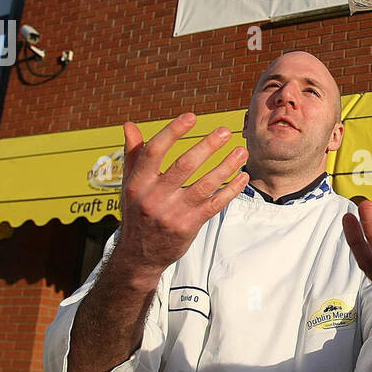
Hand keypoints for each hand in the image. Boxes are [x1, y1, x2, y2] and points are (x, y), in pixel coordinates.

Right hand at [110, 112, 248, 285]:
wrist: (139, 255)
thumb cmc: (137, 212)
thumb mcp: (130, 185)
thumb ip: (133, 154)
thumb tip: (129, 125)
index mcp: (137, 183)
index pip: (154, 151)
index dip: (173, 132)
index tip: (191, 117)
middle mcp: (154, 197)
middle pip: (184, 166)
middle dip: (207, 146)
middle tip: (225, 131)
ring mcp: (173, 213)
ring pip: (205, 185)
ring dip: (226, 166)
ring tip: (242, 151)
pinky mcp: (189, 226)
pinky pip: (215, 204)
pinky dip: (231, 190)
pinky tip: (242, 176)